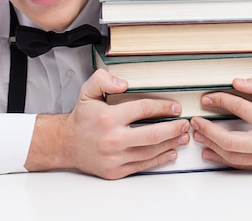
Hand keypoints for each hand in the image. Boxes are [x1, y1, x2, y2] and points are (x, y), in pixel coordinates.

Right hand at [25, 69, 189, 178]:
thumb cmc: (82, 118)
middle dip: (173, 129)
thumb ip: (103, 79)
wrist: (67, 144)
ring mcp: (115, 157)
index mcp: (108, 117)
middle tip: (185, 124)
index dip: (162, 107)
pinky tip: (170, 152)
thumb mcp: (87, 91)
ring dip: (170, 144)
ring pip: (150, 152)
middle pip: (152, 134)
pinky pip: (142, 165)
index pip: (143, 110)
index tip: (175, 107)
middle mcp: (113, 139)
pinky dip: (159, 160)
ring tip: (182, 137)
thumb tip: (124, 83)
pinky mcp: (116, 171)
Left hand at [190, 76, 251, 172]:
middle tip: (194, 120)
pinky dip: (222, 158)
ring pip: (232, 156)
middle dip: (208, 129)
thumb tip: (236, 82)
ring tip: (197, 134)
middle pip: (229, 141)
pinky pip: (240, 165)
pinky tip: (210, 151)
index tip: (208, 97)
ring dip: (210, 145)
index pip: (240, 109)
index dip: (221, 100)